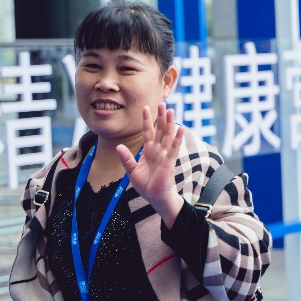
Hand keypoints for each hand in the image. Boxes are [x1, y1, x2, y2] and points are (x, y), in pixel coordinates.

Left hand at [118, 104, 183, 221]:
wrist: (155, 197)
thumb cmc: (146, 185)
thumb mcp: (132, 170)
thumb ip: (126, 158)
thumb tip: (119, 146)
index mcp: (149, 151)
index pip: (148, 132)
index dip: (147, 120)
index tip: (146, 107)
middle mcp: (158, 150)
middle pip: (160, 130)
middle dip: (161, 117)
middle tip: (162, 103)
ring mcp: (165, 155)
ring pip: (168, 136)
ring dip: (169, 123)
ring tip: (170, 111)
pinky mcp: (169, 162)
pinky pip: (173, 148)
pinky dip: (177, 139)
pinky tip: (181, 129)